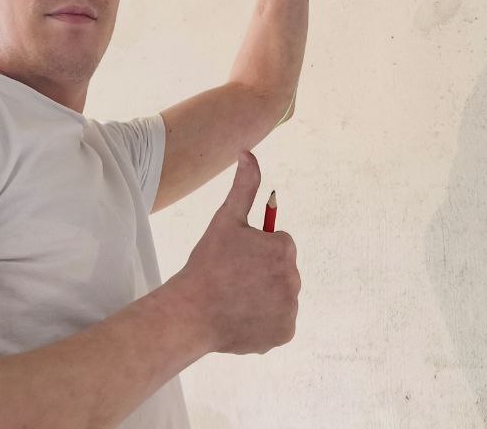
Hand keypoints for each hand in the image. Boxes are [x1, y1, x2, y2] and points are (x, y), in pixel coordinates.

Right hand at [173, 152, 299, 354]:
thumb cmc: (207, 264)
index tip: (236, 258)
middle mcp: (294, 278)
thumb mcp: (225, 219)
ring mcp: (290, 309)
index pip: (278, 244)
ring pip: (280, 295)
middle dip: (262, 272)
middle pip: (282, 270)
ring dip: (264, 295)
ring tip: (236, 298)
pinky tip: (242, 316)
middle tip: (234, 279)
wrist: (192, 313)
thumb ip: (244, 186)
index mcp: (284, 248)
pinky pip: (279, 321)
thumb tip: (248, 153)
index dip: (255, 249)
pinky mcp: (285, 333)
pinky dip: (264, 320)